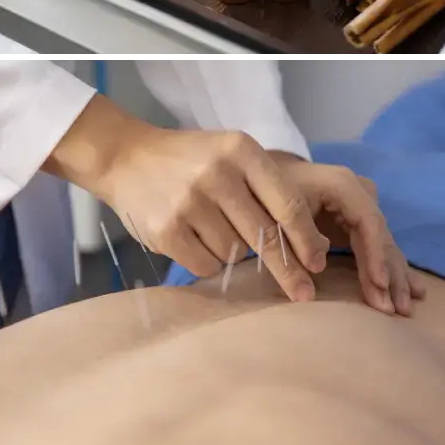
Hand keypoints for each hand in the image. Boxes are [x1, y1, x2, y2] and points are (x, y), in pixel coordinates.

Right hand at [44, 96, 328, 301]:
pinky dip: (206, 261)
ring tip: (211, 228)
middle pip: (266, 237)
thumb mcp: (232, 155)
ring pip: (235, 254)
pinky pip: (206, 265)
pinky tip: (193, 238)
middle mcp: (218, 173)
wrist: (126, 156)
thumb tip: (310, 245)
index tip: (319, 264)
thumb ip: (267, 188)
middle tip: (304, 293)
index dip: (307, 239)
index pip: (287, 203)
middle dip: (288, 269)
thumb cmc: (192, 159)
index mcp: (242, 151)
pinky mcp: (166, 230)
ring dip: (232, 253)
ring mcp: (190, 202)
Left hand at [269, 152, 425, 316]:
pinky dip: (391, 269)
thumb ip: (298, 235)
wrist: (270, 174)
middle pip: (381, 237)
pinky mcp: (359, 222)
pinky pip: (379, 247)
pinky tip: (414, 290)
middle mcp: (360, 194)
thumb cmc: (273, 192)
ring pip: (385, 245)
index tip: (379, 285)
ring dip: (395, 277)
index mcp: (344, 185)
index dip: (375, 254)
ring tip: (405, 308)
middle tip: (395, 310)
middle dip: (389, 274)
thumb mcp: (280, 209)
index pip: (369, 221)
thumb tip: (318, 266)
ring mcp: (362, 208)